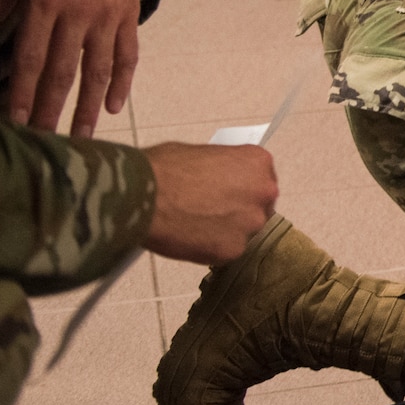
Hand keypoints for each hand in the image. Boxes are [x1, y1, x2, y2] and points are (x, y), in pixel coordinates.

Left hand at [0, 0, 142, 137]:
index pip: (31, 57)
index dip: (24, 92)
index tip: (17, 122)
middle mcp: (78, 11)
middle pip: (64, 71)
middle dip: (54, 110)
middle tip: (48, 142)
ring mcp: (108, 13)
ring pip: (99, 69)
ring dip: (89, 106)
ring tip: (83, 136)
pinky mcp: (129, 11)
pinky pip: (128, 52)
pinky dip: (122, 81)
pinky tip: (113, 105)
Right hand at [142, 142, 277, 263]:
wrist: (142, 195)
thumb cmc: (164, 170)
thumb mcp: (202, 154)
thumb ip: (224, 169)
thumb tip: (220, 179)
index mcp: (258, 163)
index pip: (261, 179)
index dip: (243, 188)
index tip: (230, 193)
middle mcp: (262, 192)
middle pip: (258, 206)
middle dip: (238, 210)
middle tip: (212, 211)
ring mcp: (250, 223)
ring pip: (243, 231)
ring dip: (226, 230)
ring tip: (195, 224)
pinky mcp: (233, 249)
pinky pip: (226, 250)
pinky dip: (211, 247)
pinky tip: (190, 237)